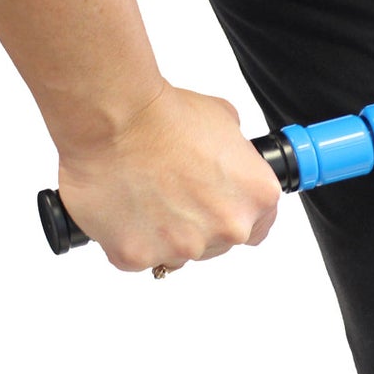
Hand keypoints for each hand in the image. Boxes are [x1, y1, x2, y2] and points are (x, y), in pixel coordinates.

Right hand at [54, 82, 281, 275]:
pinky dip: (127, 236)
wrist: (114, 120)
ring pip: (175, 253)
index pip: (259, 227)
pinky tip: (123, 205)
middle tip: (171, 190)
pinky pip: (136, 256)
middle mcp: (226, 228)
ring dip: (162, 232)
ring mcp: (183, 248)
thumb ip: (236, 154)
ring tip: (143, 193)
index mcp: (255, 197)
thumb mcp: (223, 120)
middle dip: (195, 222)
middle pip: (215, 242)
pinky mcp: (138, 256)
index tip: (218, 206)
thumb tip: (228, 161)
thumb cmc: (163, 116)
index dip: (233, 212)